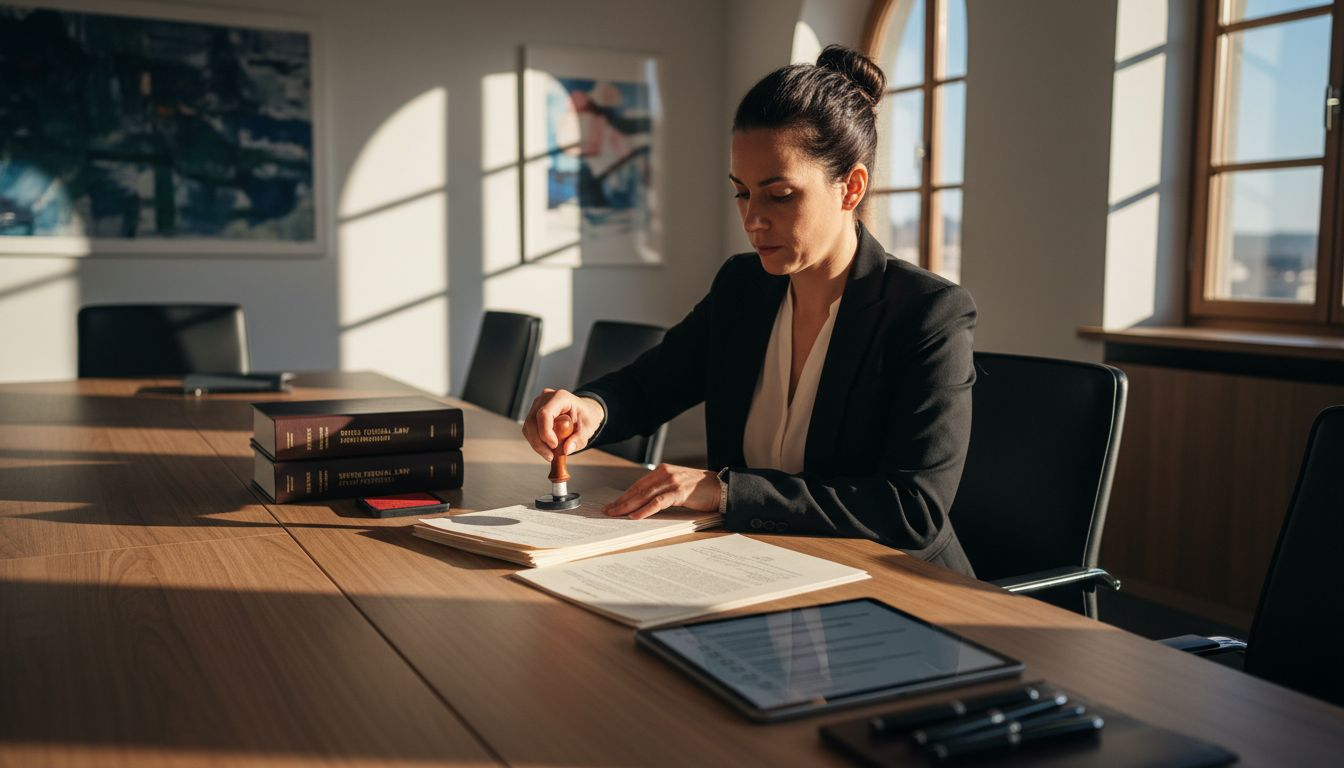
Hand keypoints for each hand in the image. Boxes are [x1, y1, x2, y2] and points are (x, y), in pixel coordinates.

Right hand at [522, 388, 603, 460]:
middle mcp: (545, 398)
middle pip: (533, 421)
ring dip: (537, 444)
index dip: (545, 432)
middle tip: (550, 456)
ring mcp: (537, 405)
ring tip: (550, 454)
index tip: (554, 446)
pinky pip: (529, 430)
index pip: (545, 414)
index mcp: (561, 397)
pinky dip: (536, 442)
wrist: (583, 411)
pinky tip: (547, 448)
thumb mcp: (589, 428)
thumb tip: (566, 450)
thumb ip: (579, 439)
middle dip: (539, 442)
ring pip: (528, 427)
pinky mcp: (533, 413)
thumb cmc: (586, 417)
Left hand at [603, 463, 720, 519]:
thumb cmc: (699, 490)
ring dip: (629, 506)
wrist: (720, 487)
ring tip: (617, 514)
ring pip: (645, 494)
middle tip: (608, 511)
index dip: (623, 496)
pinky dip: (645, 509)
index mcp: (662, 471)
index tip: (612, 505)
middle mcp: (665, 473)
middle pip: (638, 489)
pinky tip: (636, 516)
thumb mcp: (676, 487)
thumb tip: (642, 505)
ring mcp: (672, 481)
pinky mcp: (680, 491)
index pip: (637, 485)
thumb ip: (661, 492)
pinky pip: (658, 501)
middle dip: (621, 501)